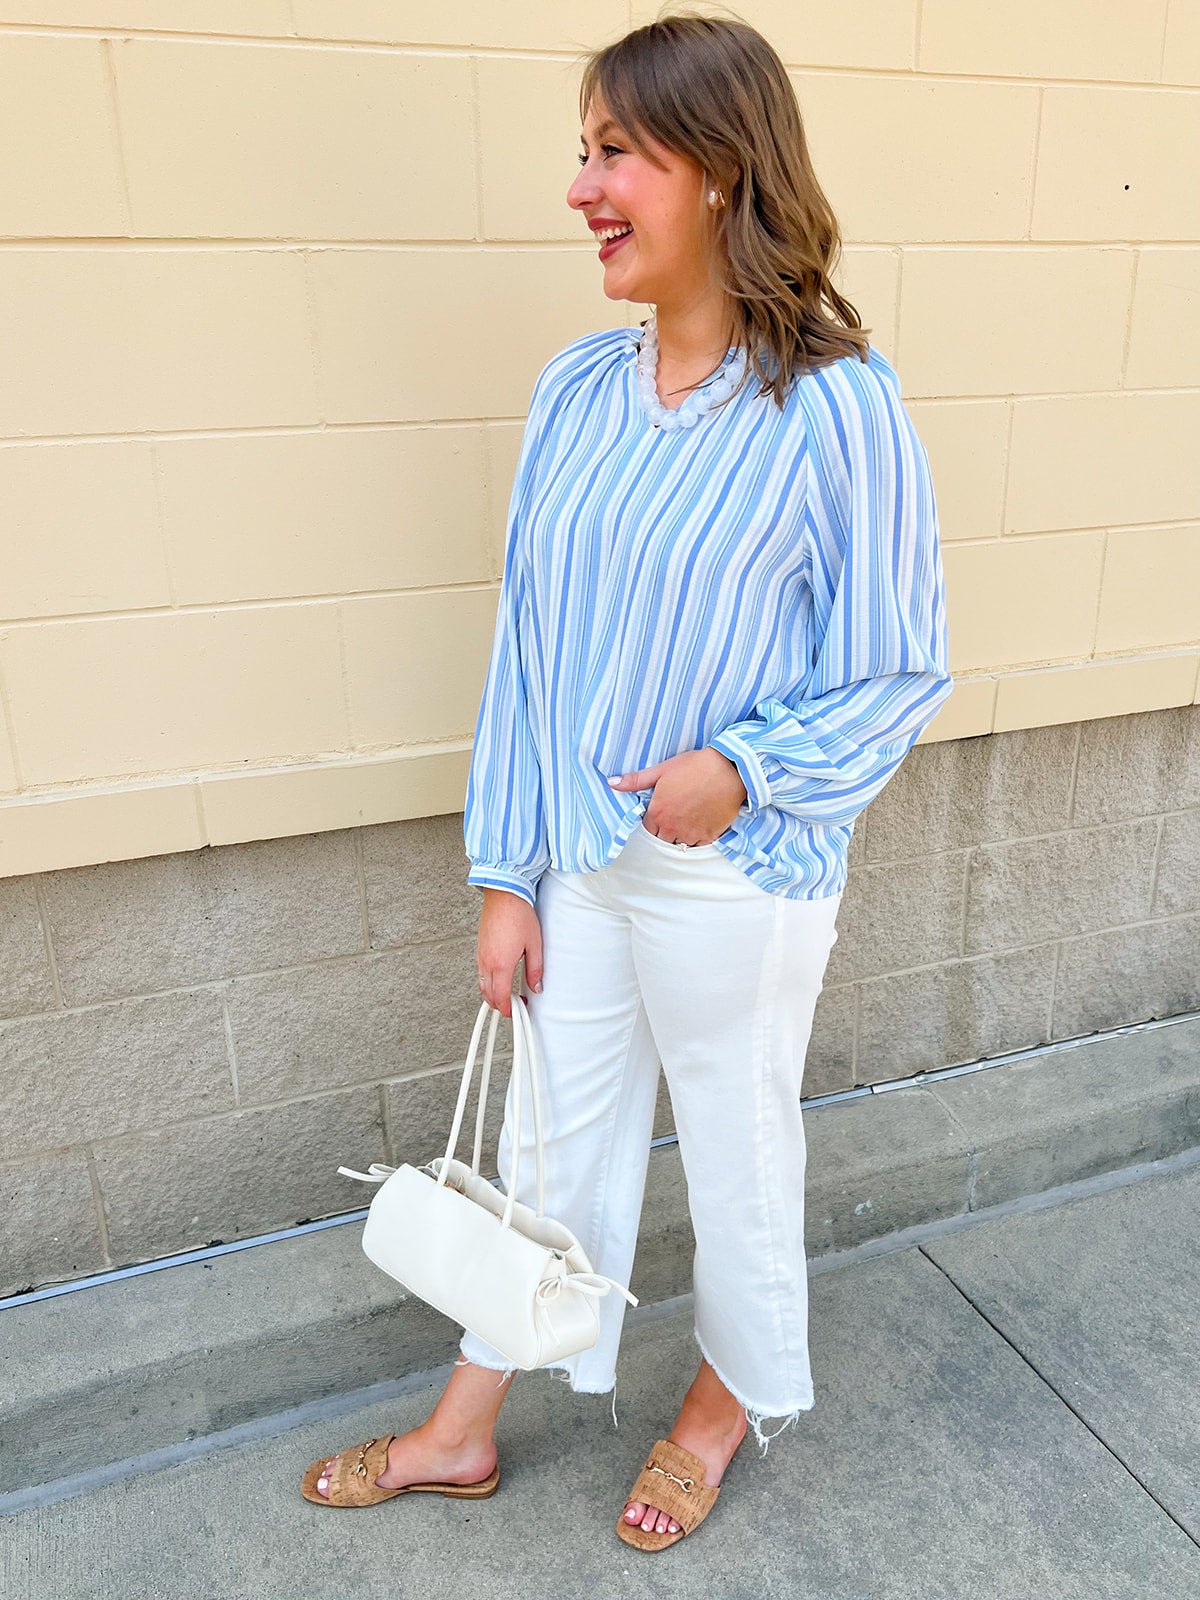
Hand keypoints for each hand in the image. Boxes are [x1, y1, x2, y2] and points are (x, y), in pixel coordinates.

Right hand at [477, 889, 542, 1017]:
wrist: (504, 894)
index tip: (516, 1011)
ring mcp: (481, 955)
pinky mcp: (479, 948)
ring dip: (492, 995)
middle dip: (499, 1005)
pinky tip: (499, 979)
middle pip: (488, 994)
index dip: (507, 1009)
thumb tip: (537, 987)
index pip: (501, 996)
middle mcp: (487, 961)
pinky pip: (480, 973)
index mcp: (501, 964)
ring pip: (482, 984)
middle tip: (513, 1006)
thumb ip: (535, 969)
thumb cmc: (519, 915)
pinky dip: (487, 982)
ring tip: (507, 996)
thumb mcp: (534, 944)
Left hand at [607, 747, 747, 845]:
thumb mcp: (662, 770)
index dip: (652, 821)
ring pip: (678, 844)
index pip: (646, 829)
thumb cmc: (694, 766)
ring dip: (679, 836)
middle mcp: (671, 827)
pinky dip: (696, 839)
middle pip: (661, 839)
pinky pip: (697, 846)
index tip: (660, 812)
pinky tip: (698, 824)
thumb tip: (611, 783)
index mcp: (657, 813)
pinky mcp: (709, 836)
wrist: (729, 769)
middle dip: (664, 831)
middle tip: (674, 816)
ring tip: (686, 820)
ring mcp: (690, 833)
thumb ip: (635, 780)